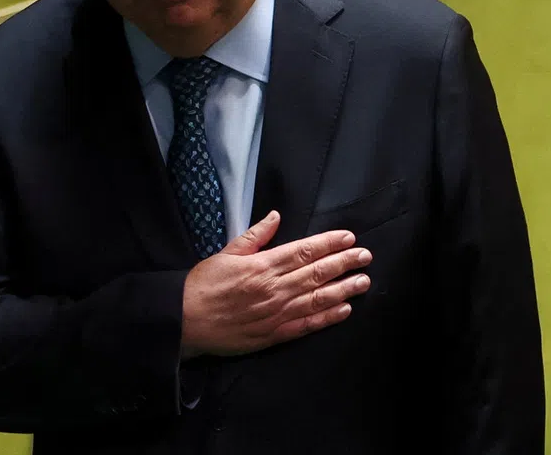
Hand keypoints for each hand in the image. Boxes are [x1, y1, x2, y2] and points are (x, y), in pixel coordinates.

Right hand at [180, 211, 372, 358]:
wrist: (185, 321)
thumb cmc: (203, 285)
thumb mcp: (226, 253)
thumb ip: (254, 236)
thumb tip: (275, 216)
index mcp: (262, 266)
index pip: (304, 251)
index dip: (329, 243)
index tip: (349, 237)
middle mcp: (274, 289)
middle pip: (317, 273)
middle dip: (344, 263)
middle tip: (366, 256)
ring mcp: (276, 313)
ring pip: (318, 299)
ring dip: (344, 289)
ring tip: (363, 281)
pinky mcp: (274, 334)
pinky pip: (307, 325)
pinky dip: (327, 318)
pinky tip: (344, 310)